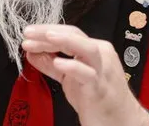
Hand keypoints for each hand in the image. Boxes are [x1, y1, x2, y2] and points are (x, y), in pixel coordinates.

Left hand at [22, 25, 148, 125]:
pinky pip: (88, 74)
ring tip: (47, 37)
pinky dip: (73, 67)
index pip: (68, 33)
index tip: (28, 33)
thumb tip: (32, 52)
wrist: (120, 122)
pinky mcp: (101, 88)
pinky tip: (59, 63)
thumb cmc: (97, 99)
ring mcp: (102, 71)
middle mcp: (101, 55)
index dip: (46, 31)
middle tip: (28, 33)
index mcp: (94, 50)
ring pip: (87, 48)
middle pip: (75, 35)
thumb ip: (51, 65)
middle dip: (49, 32)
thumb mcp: (69, 78)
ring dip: (65, 41)